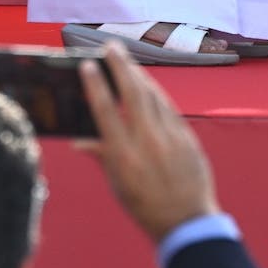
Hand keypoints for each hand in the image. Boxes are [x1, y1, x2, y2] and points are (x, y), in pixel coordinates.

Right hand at [79, 43, 217, 244]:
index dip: (96, 85)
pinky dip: (156, 92)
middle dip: (121, 66)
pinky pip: (169, 107)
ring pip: (153, 96)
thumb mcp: (118, 186)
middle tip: (111, 47)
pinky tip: (148, 83)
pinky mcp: (187, 137)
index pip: (106, 112)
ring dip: (139, 74)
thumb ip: (102, 156)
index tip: (89, 64)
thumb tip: (80, 140)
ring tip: (126, 59)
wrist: (187, 221)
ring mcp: (171, 138)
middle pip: (133, 94)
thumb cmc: (146, 206)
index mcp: (124, 157)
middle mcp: (148, 142)